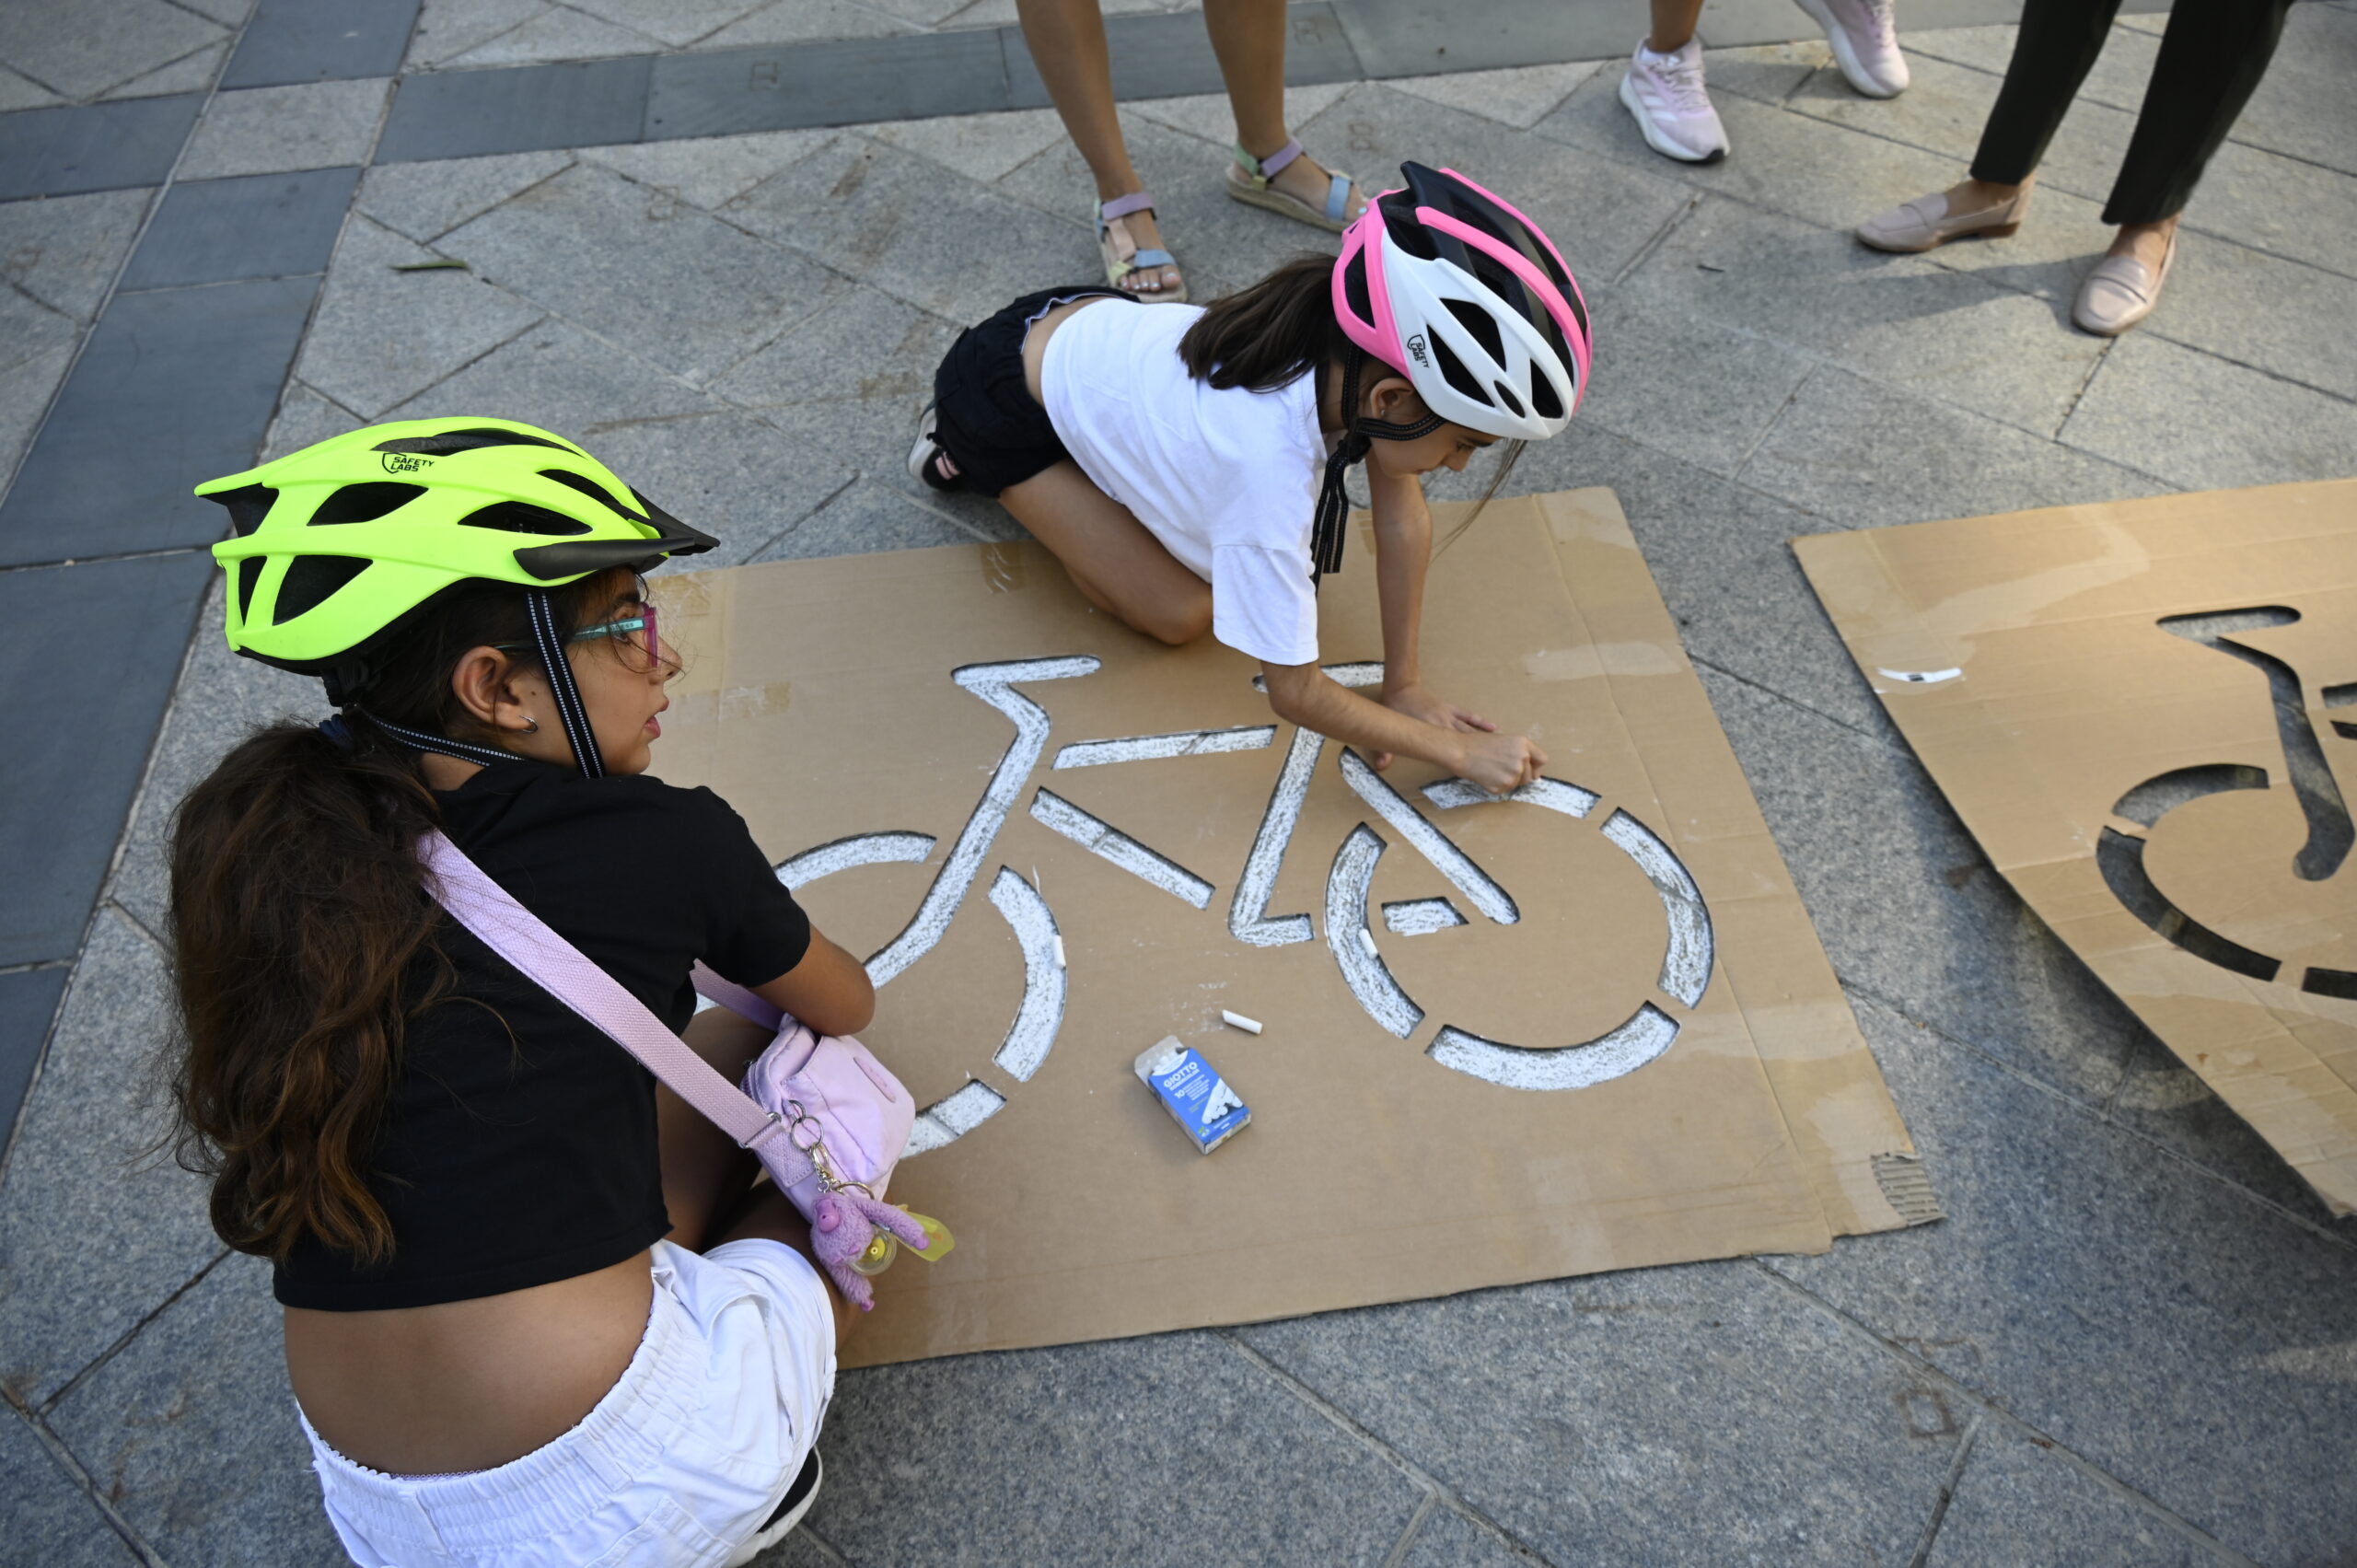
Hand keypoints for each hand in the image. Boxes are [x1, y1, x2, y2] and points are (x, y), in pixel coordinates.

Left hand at [1371, 682, 1496, 769]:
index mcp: (1431, 731)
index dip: (1460, 761)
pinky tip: (1494, 729)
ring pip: (1470, 730)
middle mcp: (1444, 724)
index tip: (1473, 771)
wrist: (1401, 687)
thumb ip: (1386, 750)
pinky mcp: (1450, 708)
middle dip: (1479, 753)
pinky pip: (1469, 716)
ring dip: (1484, 740)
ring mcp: (1449, 715)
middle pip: (1464, 741)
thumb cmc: (1396, 709)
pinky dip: (1482, 723)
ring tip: (1500, 750)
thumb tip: (1380, 766)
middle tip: (1494, 763)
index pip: (1448, 750)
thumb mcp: (1391, 729)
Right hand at [1452, 731, 1547, 794]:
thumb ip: (1521, 753)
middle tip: (1501, 768)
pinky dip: (1497, 785)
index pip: (1542, 760)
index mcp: (1524, 745)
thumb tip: (1534, 775)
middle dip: (1519, 775)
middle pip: (1529, 776)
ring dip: (1508, 781)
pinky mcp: (1503, 786)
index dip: (1536, 766)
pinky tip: (1487, 775)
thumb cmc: (1478, 744)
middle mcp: (1522, 760)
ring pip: (1517, 784)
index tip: (1531, 770)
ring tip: (1492, 770)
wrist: (1460, 752)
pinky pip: (1505, 790)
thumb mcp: (1505, 740)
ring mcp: (1513, 775)